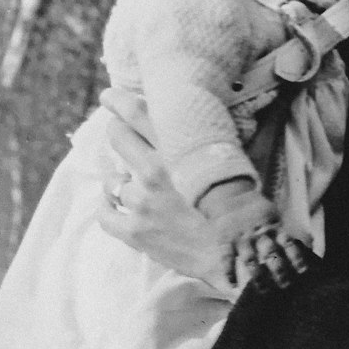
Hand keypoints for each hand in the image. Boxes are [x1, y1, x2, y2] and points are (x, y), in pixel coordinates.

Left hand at [99, 87, 232, 294]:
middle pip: (118, 138)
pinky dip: (107, 206)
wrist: (239, 253)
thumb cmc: (244, 205)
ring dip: (118, 176)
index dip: (120, 101)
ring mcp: (141, 204)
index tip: (109, 96)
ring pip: (112, 179)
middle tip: (119, 131)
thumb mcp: (235, 161)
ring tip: (126, 178)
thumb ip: (215, 140)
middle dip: (117, 131)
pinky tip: (113, 202)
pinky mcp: (135, 232)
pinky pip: (105, 214)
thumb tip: (213, 118)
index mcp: (179, 150)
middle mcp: (154, 172)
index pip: (138, 114)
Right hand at [197, 179, 312, 289]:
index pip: (288, 243)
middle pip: (271, 253)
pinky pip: (227, 258)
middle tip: (285, 285)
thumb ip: (284, 232)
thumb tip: (309, 245)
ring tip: (263, 290)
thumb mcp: (273, 216)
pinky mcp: (226, 240)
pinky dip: (229, 271)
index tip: (303, 271)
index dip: (296, 256)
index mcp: (273, 227)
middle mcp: (259, 234)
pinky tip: (232, 284)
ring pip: (250, 259)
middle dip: (278, 270)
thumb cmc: (257, 210)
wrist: (231, 196)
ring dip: (257, 276)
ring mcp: (242, 238)